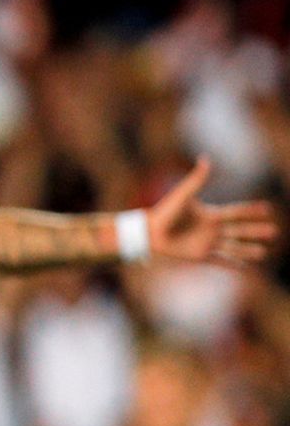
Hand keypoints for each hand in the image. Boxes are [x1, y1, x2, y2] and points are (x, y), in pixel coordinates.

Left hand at [148, 157, 278, 264]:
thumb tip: (206, 158)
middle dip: (256, 231)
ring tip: (263, 253)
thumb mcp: (183, 194)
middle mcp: (212, 230)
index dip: (251, 211)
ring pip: (234, 248)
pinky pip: (220, 261)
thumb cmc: (165, 211)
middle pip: (240, 231)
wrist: (150, 232)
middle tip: (275, 231)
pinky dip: (232, 265)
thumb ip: (197, 179)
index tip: (268, 208)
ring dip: (248, 250)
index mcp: (211, 215)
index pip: (236, 212)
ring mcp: (208, 243)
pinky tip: (245, 268)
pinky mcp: (200, 256)